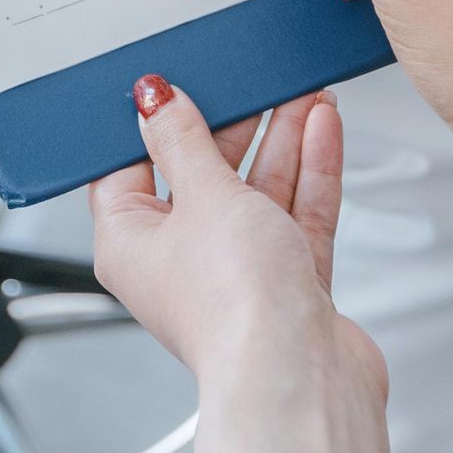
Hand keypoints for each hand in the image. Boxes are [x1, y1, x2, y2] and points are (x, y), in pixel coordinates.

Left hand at [90, 74, 396, 452]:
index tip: (178, 80)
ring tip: (301, 90)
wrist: (300, 375)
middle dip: (235, 124)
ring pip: (257, 191)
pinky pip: (295, 213)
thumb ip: (184, 142)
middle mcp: (180, 262)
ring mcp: (237, 272)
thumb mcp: (202, 196)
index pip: (131, 168)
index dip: (155, 123)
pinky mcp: (288, 283)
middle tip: (256, 78)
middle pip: (203, 175)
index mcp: (130, 245)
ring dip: (281, 139)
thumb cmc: (234, 306)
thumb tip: (157, 102)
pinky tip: (321, 126)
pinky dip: (310, 170)